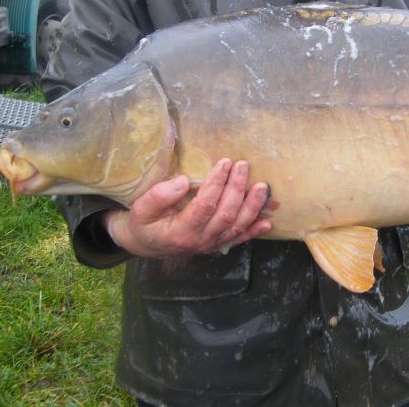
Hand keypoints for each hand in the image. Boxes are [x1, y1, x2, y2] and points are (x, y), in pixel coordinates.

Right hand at [103, 158, 271, 257]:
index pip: (205, 206)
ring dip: (252, 207)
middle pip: (225, 215)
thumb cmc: (144, 223)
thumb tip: (184, 181)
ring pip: (237, 227)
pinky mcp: (218, 245)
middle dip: (237, 189)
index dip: (216, 184)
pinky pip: (239, 239)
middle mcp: (200, 241)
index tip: (224, 163)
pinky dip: (254, 231)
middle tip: (243, 166)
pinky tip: (267, 222)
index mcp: (181, 232)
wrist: (148, 244)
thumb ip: (159, 196)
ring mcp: (211, 245)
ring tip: (262, 187)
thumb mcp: (141, 209)